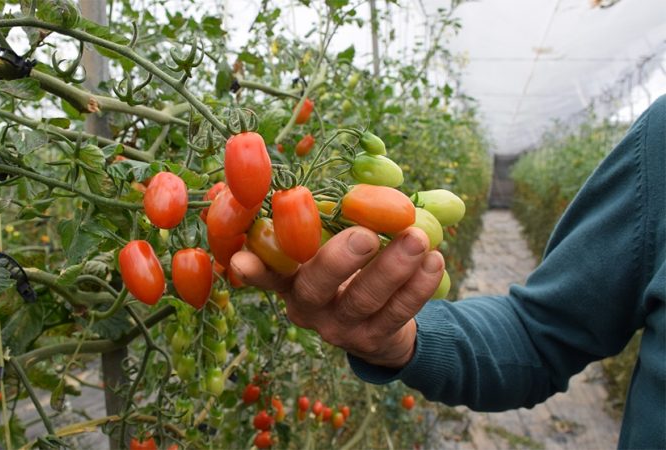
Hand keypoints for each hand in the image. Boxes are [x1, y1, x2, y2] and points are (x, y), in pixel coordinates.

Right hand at [230, 226, 444, 368]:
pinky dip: (417, 286)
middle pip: (315, 286)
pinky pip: (396, 313)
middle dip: (340, 259)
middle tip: (366, 234)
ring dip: (393, 266)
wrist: (381, 324)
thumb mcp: (337, 240)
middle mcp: (306, 306)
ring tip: (417, 237)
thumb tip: (373, 161)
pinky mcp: (371, 340)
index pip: (266, 272)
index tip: (239, 259)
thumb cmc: (353, 264)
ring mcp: (338, 328)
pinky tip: (433, 260)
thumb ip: (342, 212)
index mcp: (289, 278)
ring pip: (363, 299)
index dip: (253, 267)